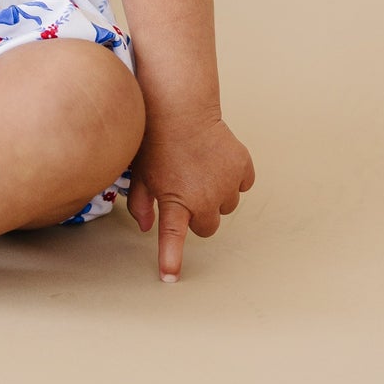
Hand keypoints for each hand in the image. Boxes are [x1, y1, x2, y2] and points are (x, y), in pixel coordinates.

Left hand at [125, 113, 254, 280]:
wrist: (180, 106)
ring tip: (200, 170)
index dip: (171, 259)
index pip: (173, 238)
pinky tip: (216, 160)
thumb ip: (140, 203)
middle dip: (199, 215)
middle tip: (186, 192)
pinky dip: (233, 176)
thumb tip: (145, 227)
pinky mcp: (243, 167)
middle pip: (208, 226)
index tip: (170, 277)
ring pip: (227, 205)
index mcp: (176, 201)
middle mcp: (205, 198)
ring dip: (217, 195)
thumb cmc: (156, 139)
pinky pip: (242, 183)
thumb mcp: (140, 173)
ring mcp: (227, 183)